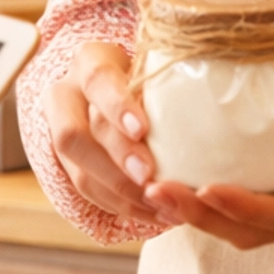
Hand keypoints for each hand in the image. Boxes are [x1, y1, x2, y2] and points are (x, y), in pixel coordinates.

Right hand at [44, 41, 164, 222]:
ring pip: (79, 170)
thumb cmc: (148, 75)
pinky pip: (88, 191)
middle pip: (77, 133)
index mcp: (89, 60)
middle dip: (117, 158)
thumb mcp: (155, 67)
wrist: (116, 87)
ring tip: (160, 204)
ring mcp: (62, 132)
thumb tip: (212, 105)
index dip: (116, 105)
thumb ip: (168, 82)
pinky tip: (154, 212)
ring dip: (121, 192)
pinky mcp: (67, 164)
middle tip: (150, 177)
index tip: (142, 129)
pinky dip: (122, 205)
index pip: (96, 79)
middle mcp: (67, 96)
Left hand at [147, 60, 273, 249]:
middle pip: (254, 230)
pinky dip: (204, 203)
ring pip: (240, 227)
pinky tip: (172, 180)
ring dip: (196, 214)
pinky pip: (238, 210)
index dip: (248, 207)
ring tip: (153, 190)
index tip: (209, 188)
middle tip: (158, 189)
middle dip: (204, 216)